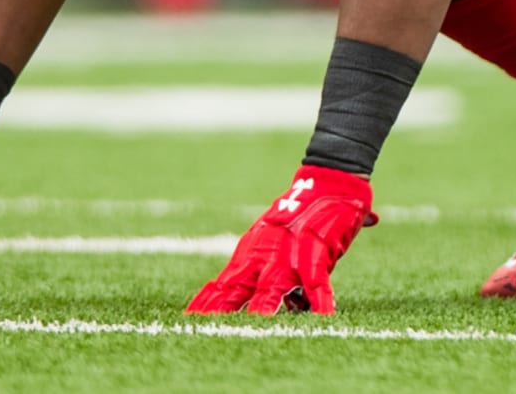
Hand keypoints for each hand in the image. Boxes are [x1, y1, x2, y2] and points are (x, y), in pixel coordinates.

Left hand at [186, 166, 376, 314]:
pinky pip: (317, 281)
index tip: (189, 321)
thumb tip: (278, 304)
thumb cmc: (300, 216)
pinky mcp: (316, 251)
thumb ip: (268, 274)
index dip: (207, 304)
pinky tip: (324, 316)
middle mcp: (263, 256)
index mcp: (250, 254)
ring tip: (255, 330)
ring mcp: (288, 255)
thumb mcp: (274, 244)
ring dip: (264, 310)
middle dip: (223, 312)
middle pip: (238, 289)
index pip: (222, 285)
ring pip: (272, 288)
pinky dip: (321, 300)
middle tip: (206, 330)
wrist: (326, 184)